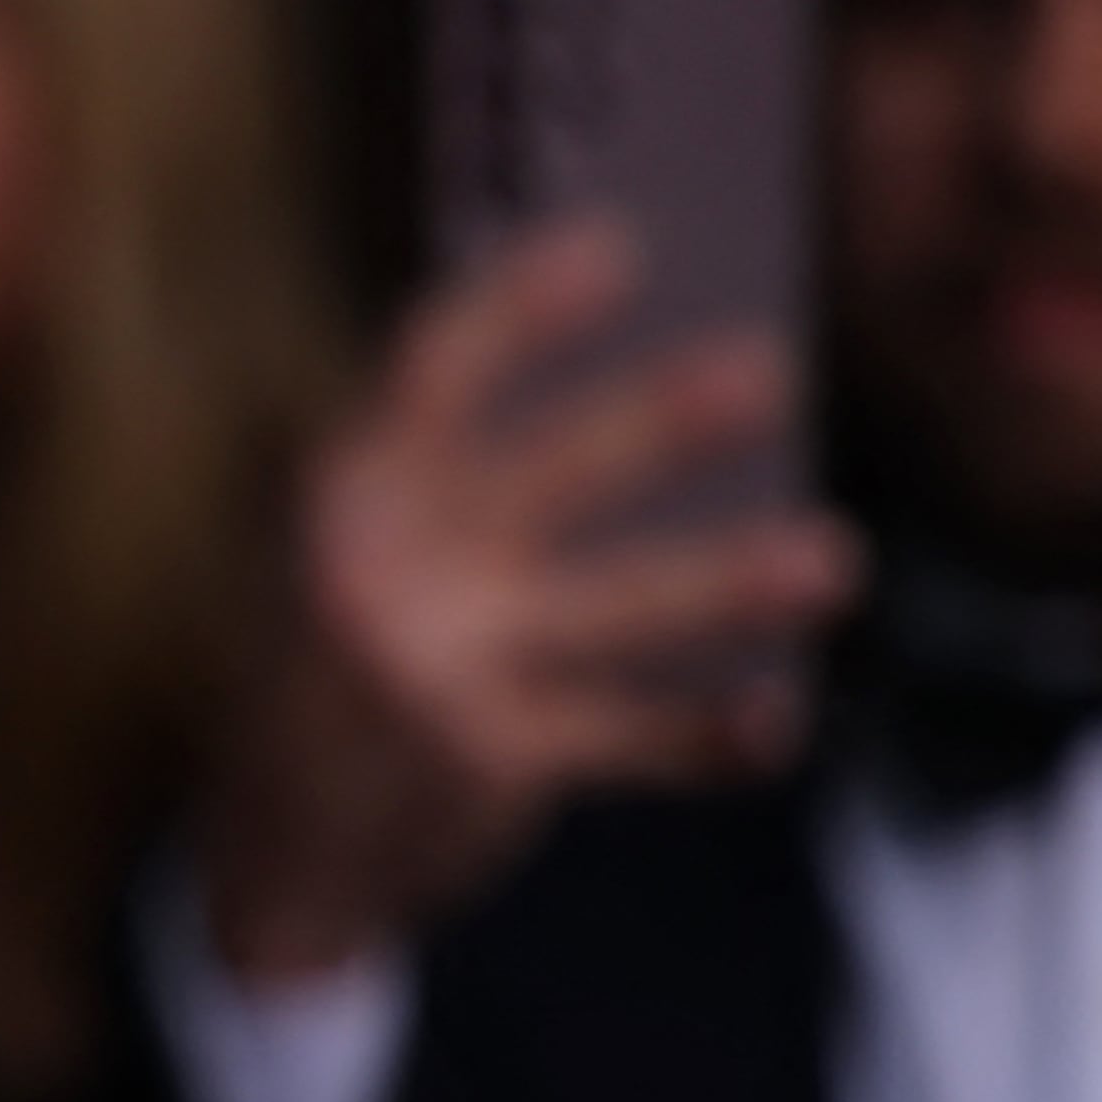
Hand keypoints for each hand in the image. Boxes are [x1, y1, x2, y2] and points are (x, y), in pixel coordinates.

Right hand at [197, 219, 862, 979]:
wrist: (271, 852)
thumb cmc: (321, 673)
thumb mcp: (320, 552)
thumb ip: (414, 470)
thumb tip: (556, 364)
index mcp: (344, 498)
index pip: (429, 374)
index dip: (517, 306)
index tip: (612, 249)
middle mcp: (382, 573)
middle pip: (543, 476)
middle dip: (658, 426)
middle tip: (765, 372)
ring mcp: (439, 670)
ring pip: (612, 610)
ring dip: (724, 582)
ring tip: (830, 559)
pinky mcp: (491, 761)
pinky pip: (629, 740)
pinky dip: (706, 736)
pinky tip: (778, 717)